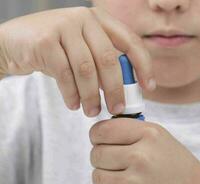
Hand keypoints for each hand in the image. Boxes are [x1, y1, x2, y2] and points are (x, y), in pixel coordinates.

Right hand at [0, 7, 154, 116]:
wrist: (13, 41)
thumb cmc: (55, 49)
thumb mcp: (83, 48)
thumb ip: (103, 61)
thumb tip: (126, 90)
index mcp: (100, 20)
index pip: (131, 41)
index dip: (143, 65)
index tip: (148, 87)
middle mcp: (84, 18)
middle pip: (108, 59)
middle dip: (115, 88)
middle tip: (117, 108)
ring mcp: (63, 26)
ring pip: (87, 69)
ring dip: (92, 96)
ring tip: (92, 111)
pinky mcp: (45, 41)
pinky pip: (65, 75)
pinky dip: (72, 94)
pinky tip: (73, 104)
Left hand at [89, 118, 199, 183]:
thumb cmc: (176, 164)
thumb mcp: (159, 137)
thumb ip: (130, 131)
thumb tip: (97, 133)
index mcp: (149, 135)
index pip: (102, 130)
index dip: (97, 136)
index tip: (102, 140)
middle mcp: (141, 157)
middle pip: (96, 154)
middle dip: (102, 158)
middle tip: (116, 161)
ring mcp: (136, 183)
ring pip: (97, 177)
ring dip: (106, 178)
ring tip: (125, 177)